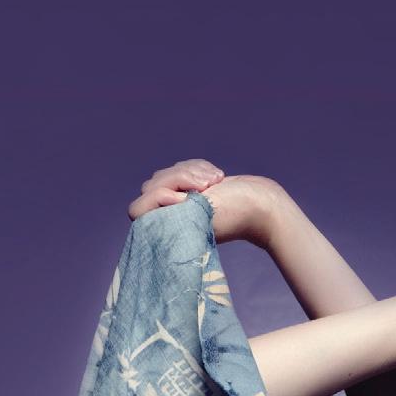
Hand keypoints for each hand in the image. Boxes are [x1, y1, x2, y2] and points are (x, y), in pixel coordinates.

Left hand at [127, 160, 282, 246]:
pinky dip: (199, 167)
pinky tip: (218, 178)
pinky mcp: (192, 187)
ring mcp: (180, 200)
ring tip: (215, 182)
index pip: (137, 209)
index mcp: (166, 230)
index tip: (182, 198)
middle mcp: (169, 216)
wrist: (259, 203)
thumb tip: (135, 211)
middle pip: (152, 184)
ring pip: (166, 172)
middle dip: (178, 178)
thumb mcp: (195, 213)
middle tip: (206, 187)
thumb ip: (164, 211)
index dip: (156, 198)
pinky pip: (182, 165)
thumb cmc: (232, 213)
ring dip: (191, 170)